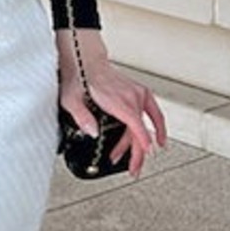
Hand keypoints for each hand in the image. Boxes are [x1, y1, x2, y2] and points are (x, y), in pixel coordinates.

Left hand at [57, 28, 167, 177]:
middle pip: (140, 130)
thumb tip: (92, 132)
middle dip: (138, 153)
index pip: (135, 124)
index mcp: (117, 99)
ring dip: (141, 144)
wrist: (86, 61)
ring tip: (134, 160)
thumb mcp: (71, 99)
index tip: (145, 153)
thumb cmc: (79, 78)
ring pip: (146, 125)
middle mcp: (131, 96)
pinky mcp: (139, 92)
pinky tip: (158, 139)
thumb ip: (81, 116)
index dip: (141, 141)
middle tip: (133, 169)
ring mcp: (138, 94)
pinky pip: (154, 113)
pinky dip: (158, 126)